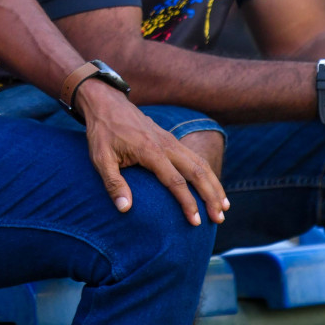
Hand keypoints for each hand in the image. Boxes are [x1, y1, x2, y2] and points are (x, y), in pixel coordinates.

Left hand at [76, 81, 228, 225]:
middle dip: (211, 196)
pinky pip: (195, 157)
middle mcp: (166, 145)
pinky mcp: (171, 139)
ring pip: (200, 163)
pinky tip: (211, 186)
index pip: (175, 181)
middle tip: (219, 218)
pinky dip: (207, 173)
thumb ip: (113, 183)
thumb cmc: (102, 133)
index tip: (195, 221)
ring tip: (223, 207)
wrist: (106, 103)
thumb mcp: (100, 158)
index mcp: (150, 151)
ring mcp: (171, 140)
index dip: (187, 203)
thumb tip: (124, 209)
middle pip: (197, 172)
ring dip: (214, 185)